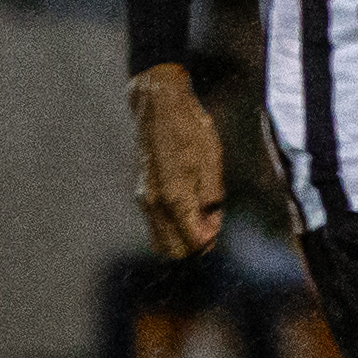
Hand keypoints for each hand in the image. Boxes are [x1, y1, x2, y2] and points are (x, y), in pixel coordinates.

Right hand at [130, 65, 226, 259]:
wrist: (160, 106)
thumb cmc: (190, 130)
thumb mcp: (212, 163)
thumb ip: (211, 200)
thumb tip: (209, 226)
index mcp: (175, 198)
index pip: (193, 242)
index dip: (210, 237)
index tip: (216, 218)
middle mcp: (154, 204)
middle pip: (173, 251)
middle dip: (194, 244)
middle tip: (209, 221)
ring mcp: (144, 199)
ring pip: (160, 241)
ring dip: (181, 237)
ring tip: (198, 212)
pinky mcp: (140, 193)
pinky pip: (155, 224)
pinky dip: (171, 225)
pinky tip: (186, 203)